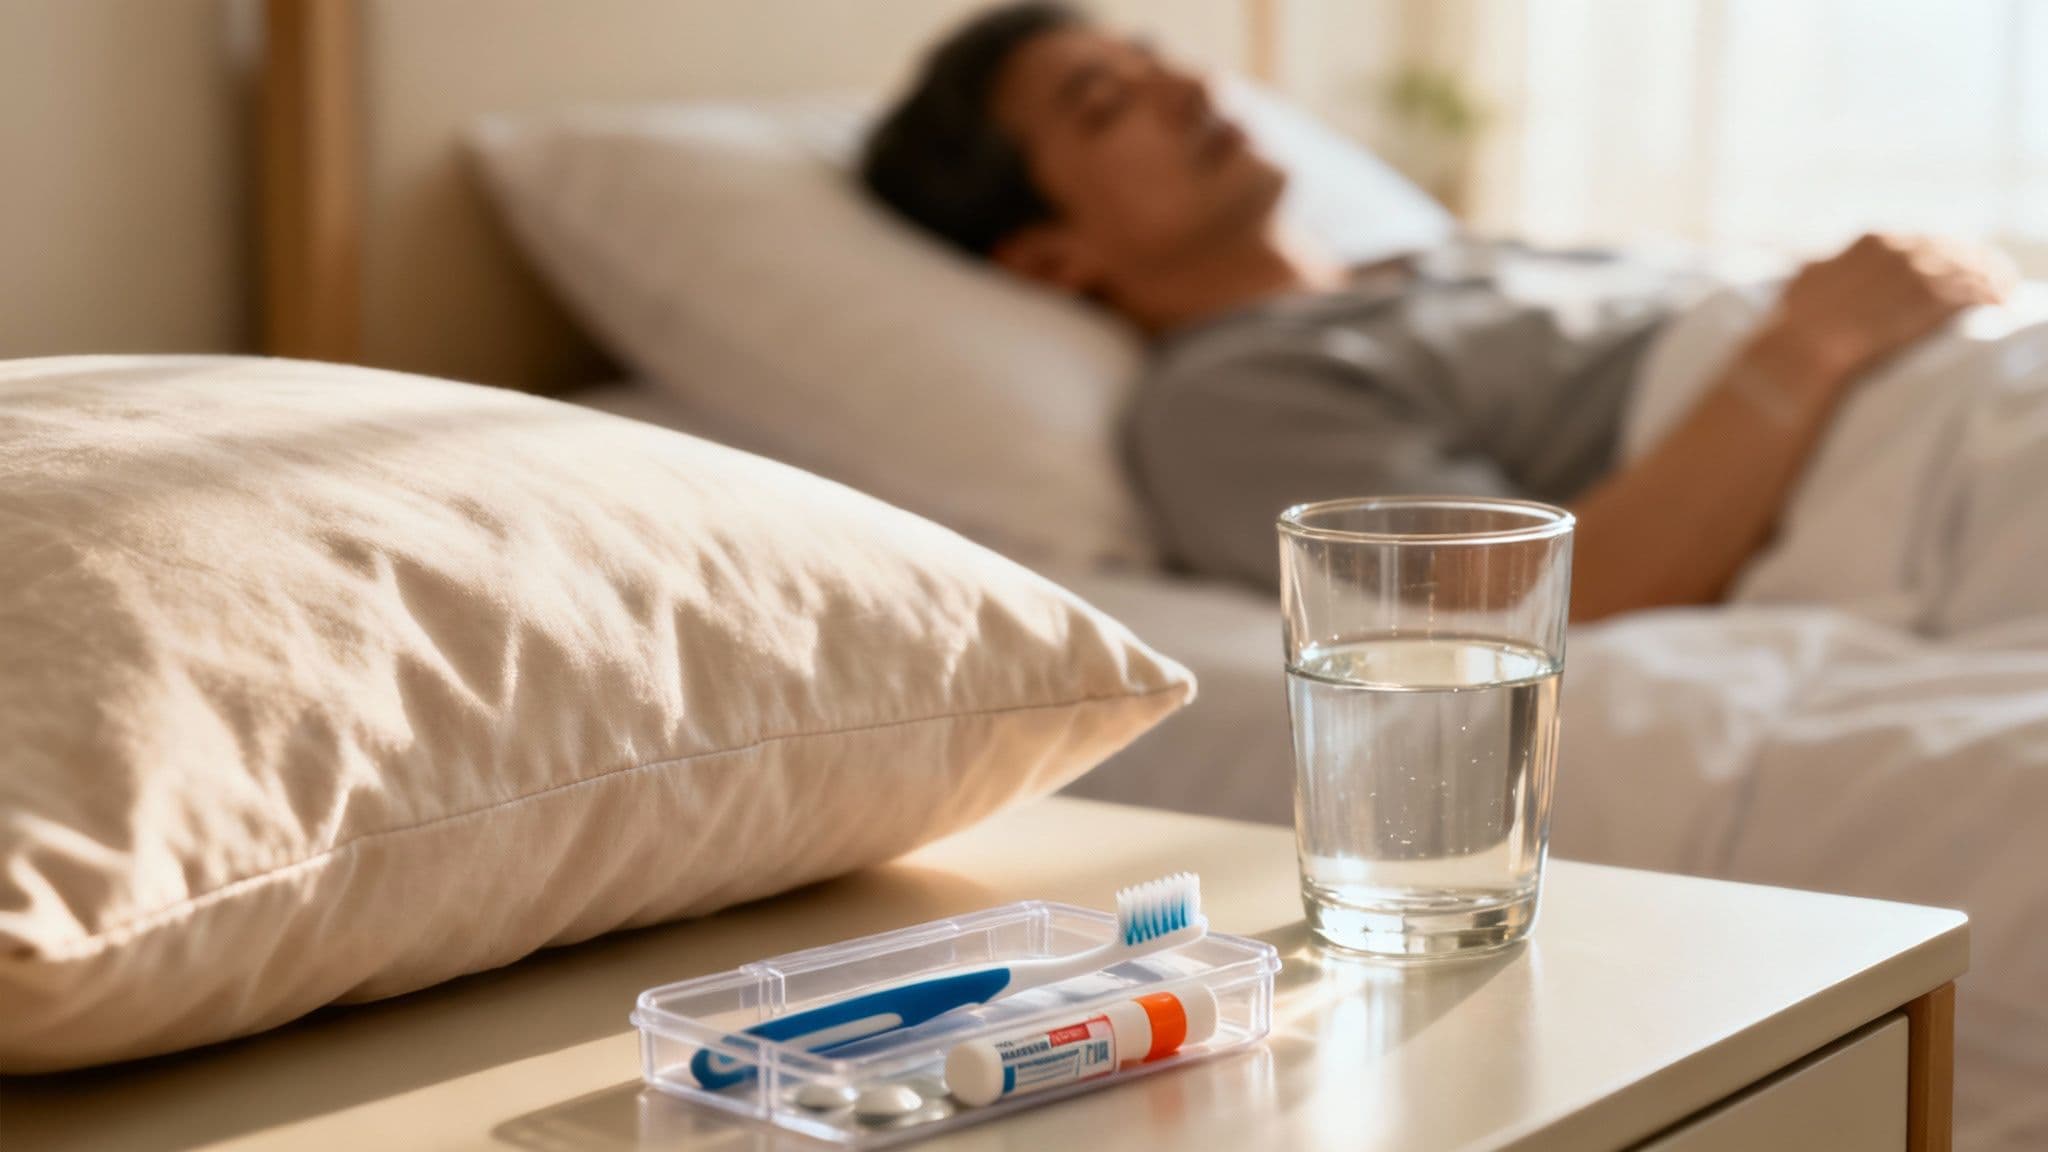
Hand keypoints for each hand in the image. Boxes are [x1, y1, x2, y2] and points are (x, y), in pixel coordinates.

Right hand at [1769, 233, 2013, 382]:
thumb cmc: (1798, 323)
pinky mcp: (1937, 300)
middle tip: (1992, 277)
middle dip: (1974, 262)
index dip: (1942, 251)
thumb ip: (1829, 266)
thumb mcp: (1808, 280)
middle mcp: (1903, 249)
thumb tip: (1819, 266)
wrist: (1805, 349)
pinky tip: (1999, 303)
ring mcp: (1921, 273)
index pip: (1923, 238)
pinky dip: (1991, 296)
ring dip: (1990, 277)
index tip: (1954, 264)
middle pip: (1953, 248)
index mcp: (1874, 239)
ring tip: (2003, 290)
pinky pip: (1976, 292)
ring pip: (1970, 267)